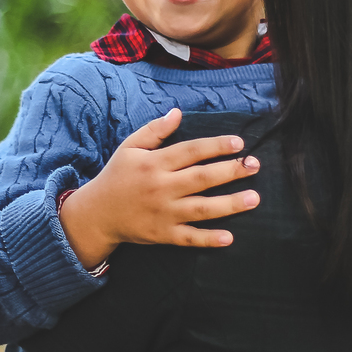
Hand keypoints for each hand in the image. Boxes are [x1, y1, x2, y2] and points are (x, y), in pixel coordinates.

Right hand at [59, 108, 260, 268]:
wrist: (97, 214)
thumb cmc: (117, 176)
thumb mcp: (130, 147)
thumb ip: (155, 130)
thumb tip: (178, 112)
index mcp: (154, 163)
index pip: (191, 151)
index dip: (216, 146)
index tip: (239, 142)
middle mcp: (161, 188)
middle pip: (201, 178)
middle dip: (231, 171)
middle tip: (255, 165)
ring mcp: (163, 213)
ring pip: (201, 209)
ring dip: (230, 204)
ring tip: (254, 198)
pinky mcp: (162, 234)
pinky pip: (188, 238)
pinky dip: (207, 239)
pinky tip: (229, 237)